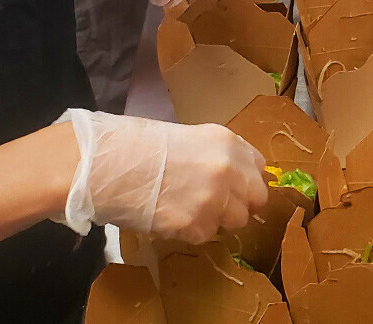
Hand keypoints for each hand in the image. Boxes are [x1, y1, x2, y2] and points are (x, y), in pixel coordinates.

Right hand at [54, 110, 267, 244]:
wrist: (112, 164)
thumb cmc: (143, 146)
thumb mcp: (192, 137)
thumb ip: (220, 155)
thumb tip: (235, 174)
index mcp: (228, 143)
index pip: (259, 168)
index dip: (247, 180)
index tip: (237, 186)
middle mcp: (229, 169)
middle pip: (257, 198)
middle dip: (241, 203)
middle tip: (217, 205)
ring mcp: (215, 198)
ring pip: (236, 221)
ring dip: (218, 219)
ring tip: (189, 208)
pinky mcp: (197, 224)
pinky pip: (207, 235)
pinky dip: (192, 230)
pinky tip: (172, 215)